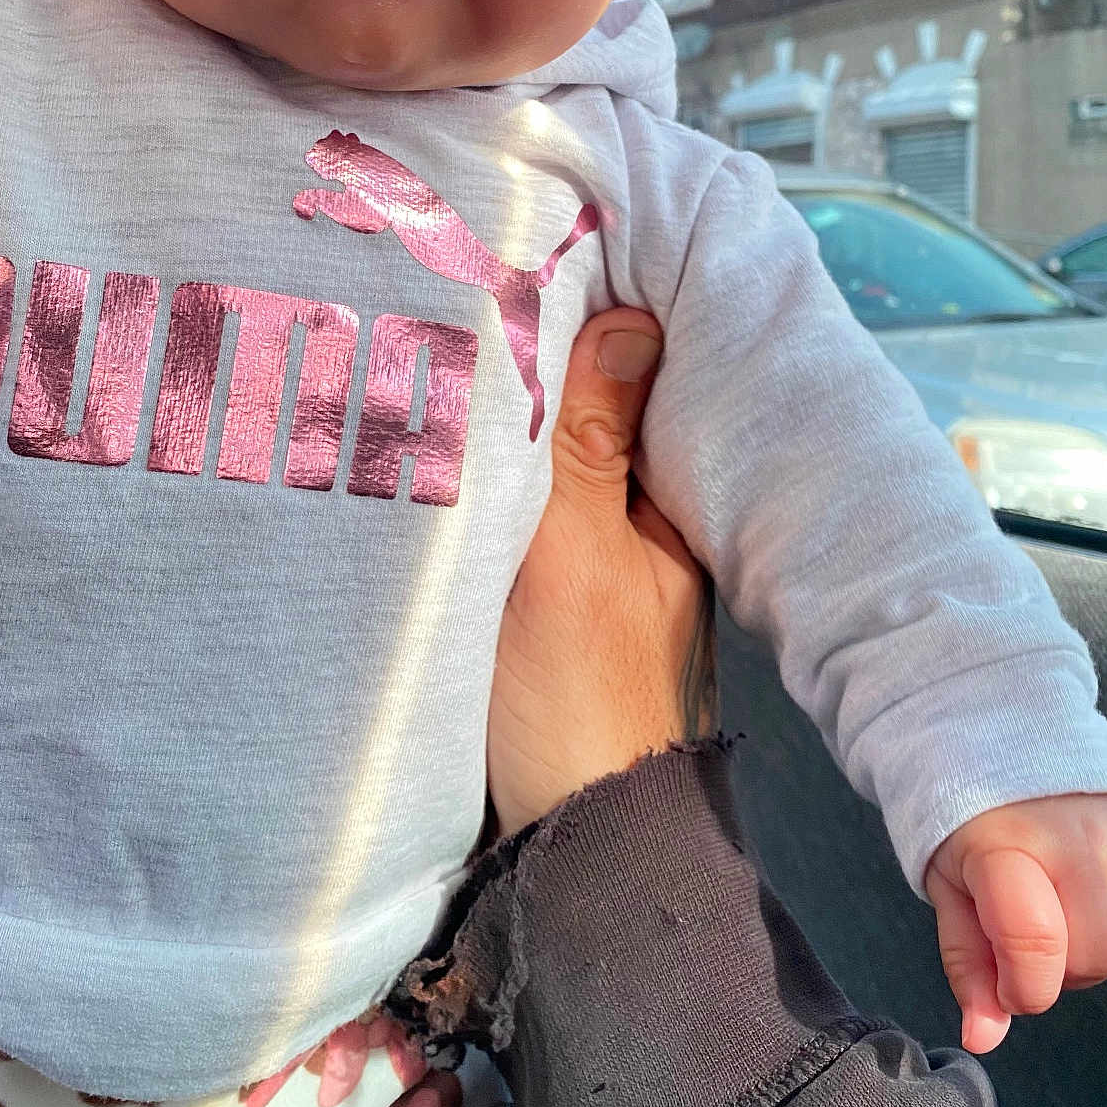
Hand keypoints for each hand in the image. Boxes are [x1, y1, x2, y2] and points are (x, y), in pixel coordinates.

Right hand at [487, 308, 713, 836]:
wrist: (568, 847)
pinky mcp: (544, 610)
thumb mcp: (575, 556)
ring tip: (440, 353)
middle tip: (463, 294)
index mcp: (666, 508)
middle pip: (584, 421)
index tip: (531, 259)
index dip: (590, 323)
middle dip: (536, 370)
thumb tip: (631, 318)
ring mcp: (592, 574)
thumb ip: (590, 445)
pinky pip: (519, 522)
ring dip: (506, 430)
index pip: (632, 383)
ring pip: (547, 472)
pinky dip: (489, 489)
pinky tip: (442, 457)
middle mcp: (638, 532)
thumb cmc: (578, 698)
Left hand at [926, 792, 1106, 1052]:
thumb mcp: (950, 886)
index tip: (1008, 982)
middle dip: (1061, 971)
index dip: (1025, 989)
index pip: (1035, 943)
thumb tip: (982, 1038)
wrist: (1006, 737)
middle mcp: (1079, 836)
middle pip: (1095, 957)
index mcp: (1009, 843)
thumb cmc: (972, 823)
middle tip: (1034, 937)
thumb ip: (968, 964)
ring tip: (1074, 920)